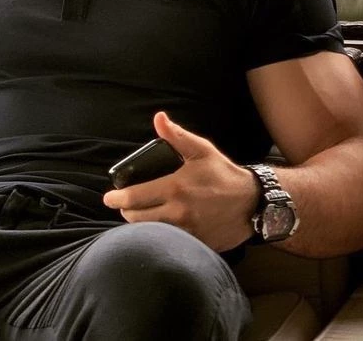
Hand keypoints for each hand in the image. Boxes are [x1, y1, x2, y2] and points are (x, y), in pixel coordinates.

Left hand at [103, 111, 259, 251]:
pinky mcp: (196, 245)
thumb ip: (177, 136)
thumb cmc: (224, 174)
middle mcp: (178, 213)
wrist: (254, 204)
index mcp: (175, 188)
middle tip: (123, 205)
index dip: (117, 198)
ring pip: (151, 233)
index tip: (109, 197)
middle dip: (126, 212)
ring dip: (140, 225)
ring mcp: (187, 232)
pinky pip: (169, 243)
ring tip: (138, 215)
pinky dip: (159, 236)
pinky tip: (158, 228)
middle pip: (137, 219)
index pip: (135, 197)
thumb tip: (158, 118)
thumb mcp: (201, 150)